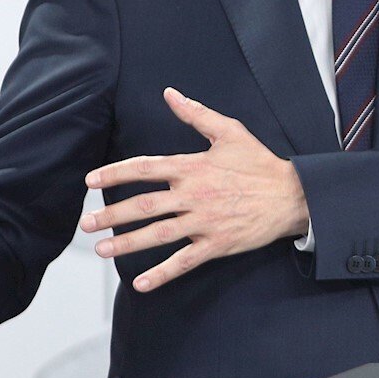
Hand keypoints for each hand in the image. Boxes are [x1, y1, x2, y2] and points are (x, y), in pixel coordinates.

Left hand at [81, 88, 308, 292]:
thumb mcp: (230, 131)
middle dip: (111, 214)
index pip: (145, 168)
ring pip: (158, 234)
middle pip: (144, 205)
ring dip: (127, 242)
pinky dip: (162, 273)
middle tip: (86, 223)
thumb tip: (170, 94)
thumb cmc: (259, 163)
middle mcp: (194, 195)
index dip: (115, 173)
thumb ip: (196, 114)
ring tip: (102, 249)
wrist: (292, 195)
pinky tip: (141, 283)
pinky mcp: (216, 244)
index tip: (90, 180)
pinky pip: (184, 261)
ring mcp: (204, 221)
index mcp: (193, 167)